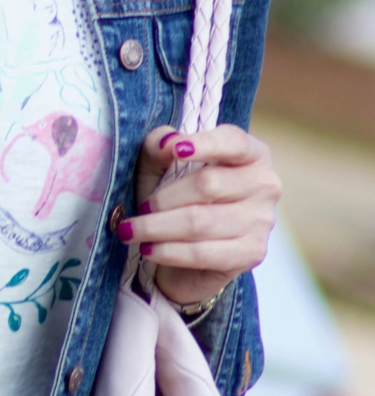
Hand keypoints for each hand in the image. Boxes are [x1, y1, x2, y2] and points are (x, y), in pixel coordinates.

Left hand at [120, 125, 280, 307]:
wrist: (189, 249)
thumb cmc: (176, 196)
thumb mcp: (161, 164)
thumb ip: (161, 145)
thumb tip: (168, 143)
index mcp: (251, 152)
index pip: (232, 142)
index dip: (205, 144)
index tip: (175, 149)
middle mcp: (264, 184)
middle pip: (208, 184)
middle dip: (162, 198)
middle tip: (136, 209)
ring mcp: (262, 221)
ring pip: (200, 222)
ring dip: (157, 228)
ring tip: (131, 231)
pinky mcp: (252, 253)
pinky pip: (203, 252)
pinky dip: (169, 251)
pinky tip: (148, 249)